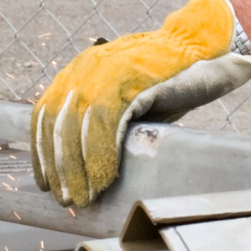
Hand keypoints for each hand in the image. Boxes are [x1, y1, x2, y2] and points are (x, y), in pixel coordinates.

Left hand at [33, 0, 250, 208]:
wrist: (207, 50)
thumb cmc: (169, 82)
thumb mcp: (126, 99)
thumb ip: (103, 122)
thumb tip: (84, 167)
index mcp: (80, 71)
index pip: (45, 114)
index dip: (42, 152)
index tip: (44, 183)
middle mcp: (86, 68)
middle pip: (57, 124)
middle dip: (59, 167)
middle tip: (66, 199)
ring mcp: (106, 71)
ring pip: (76, 126)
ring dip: (78, 168)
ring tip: (85, 197)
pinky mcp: (129, 80)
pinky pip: (106, 124)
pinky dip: (102, 156)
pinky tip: (105, 179)